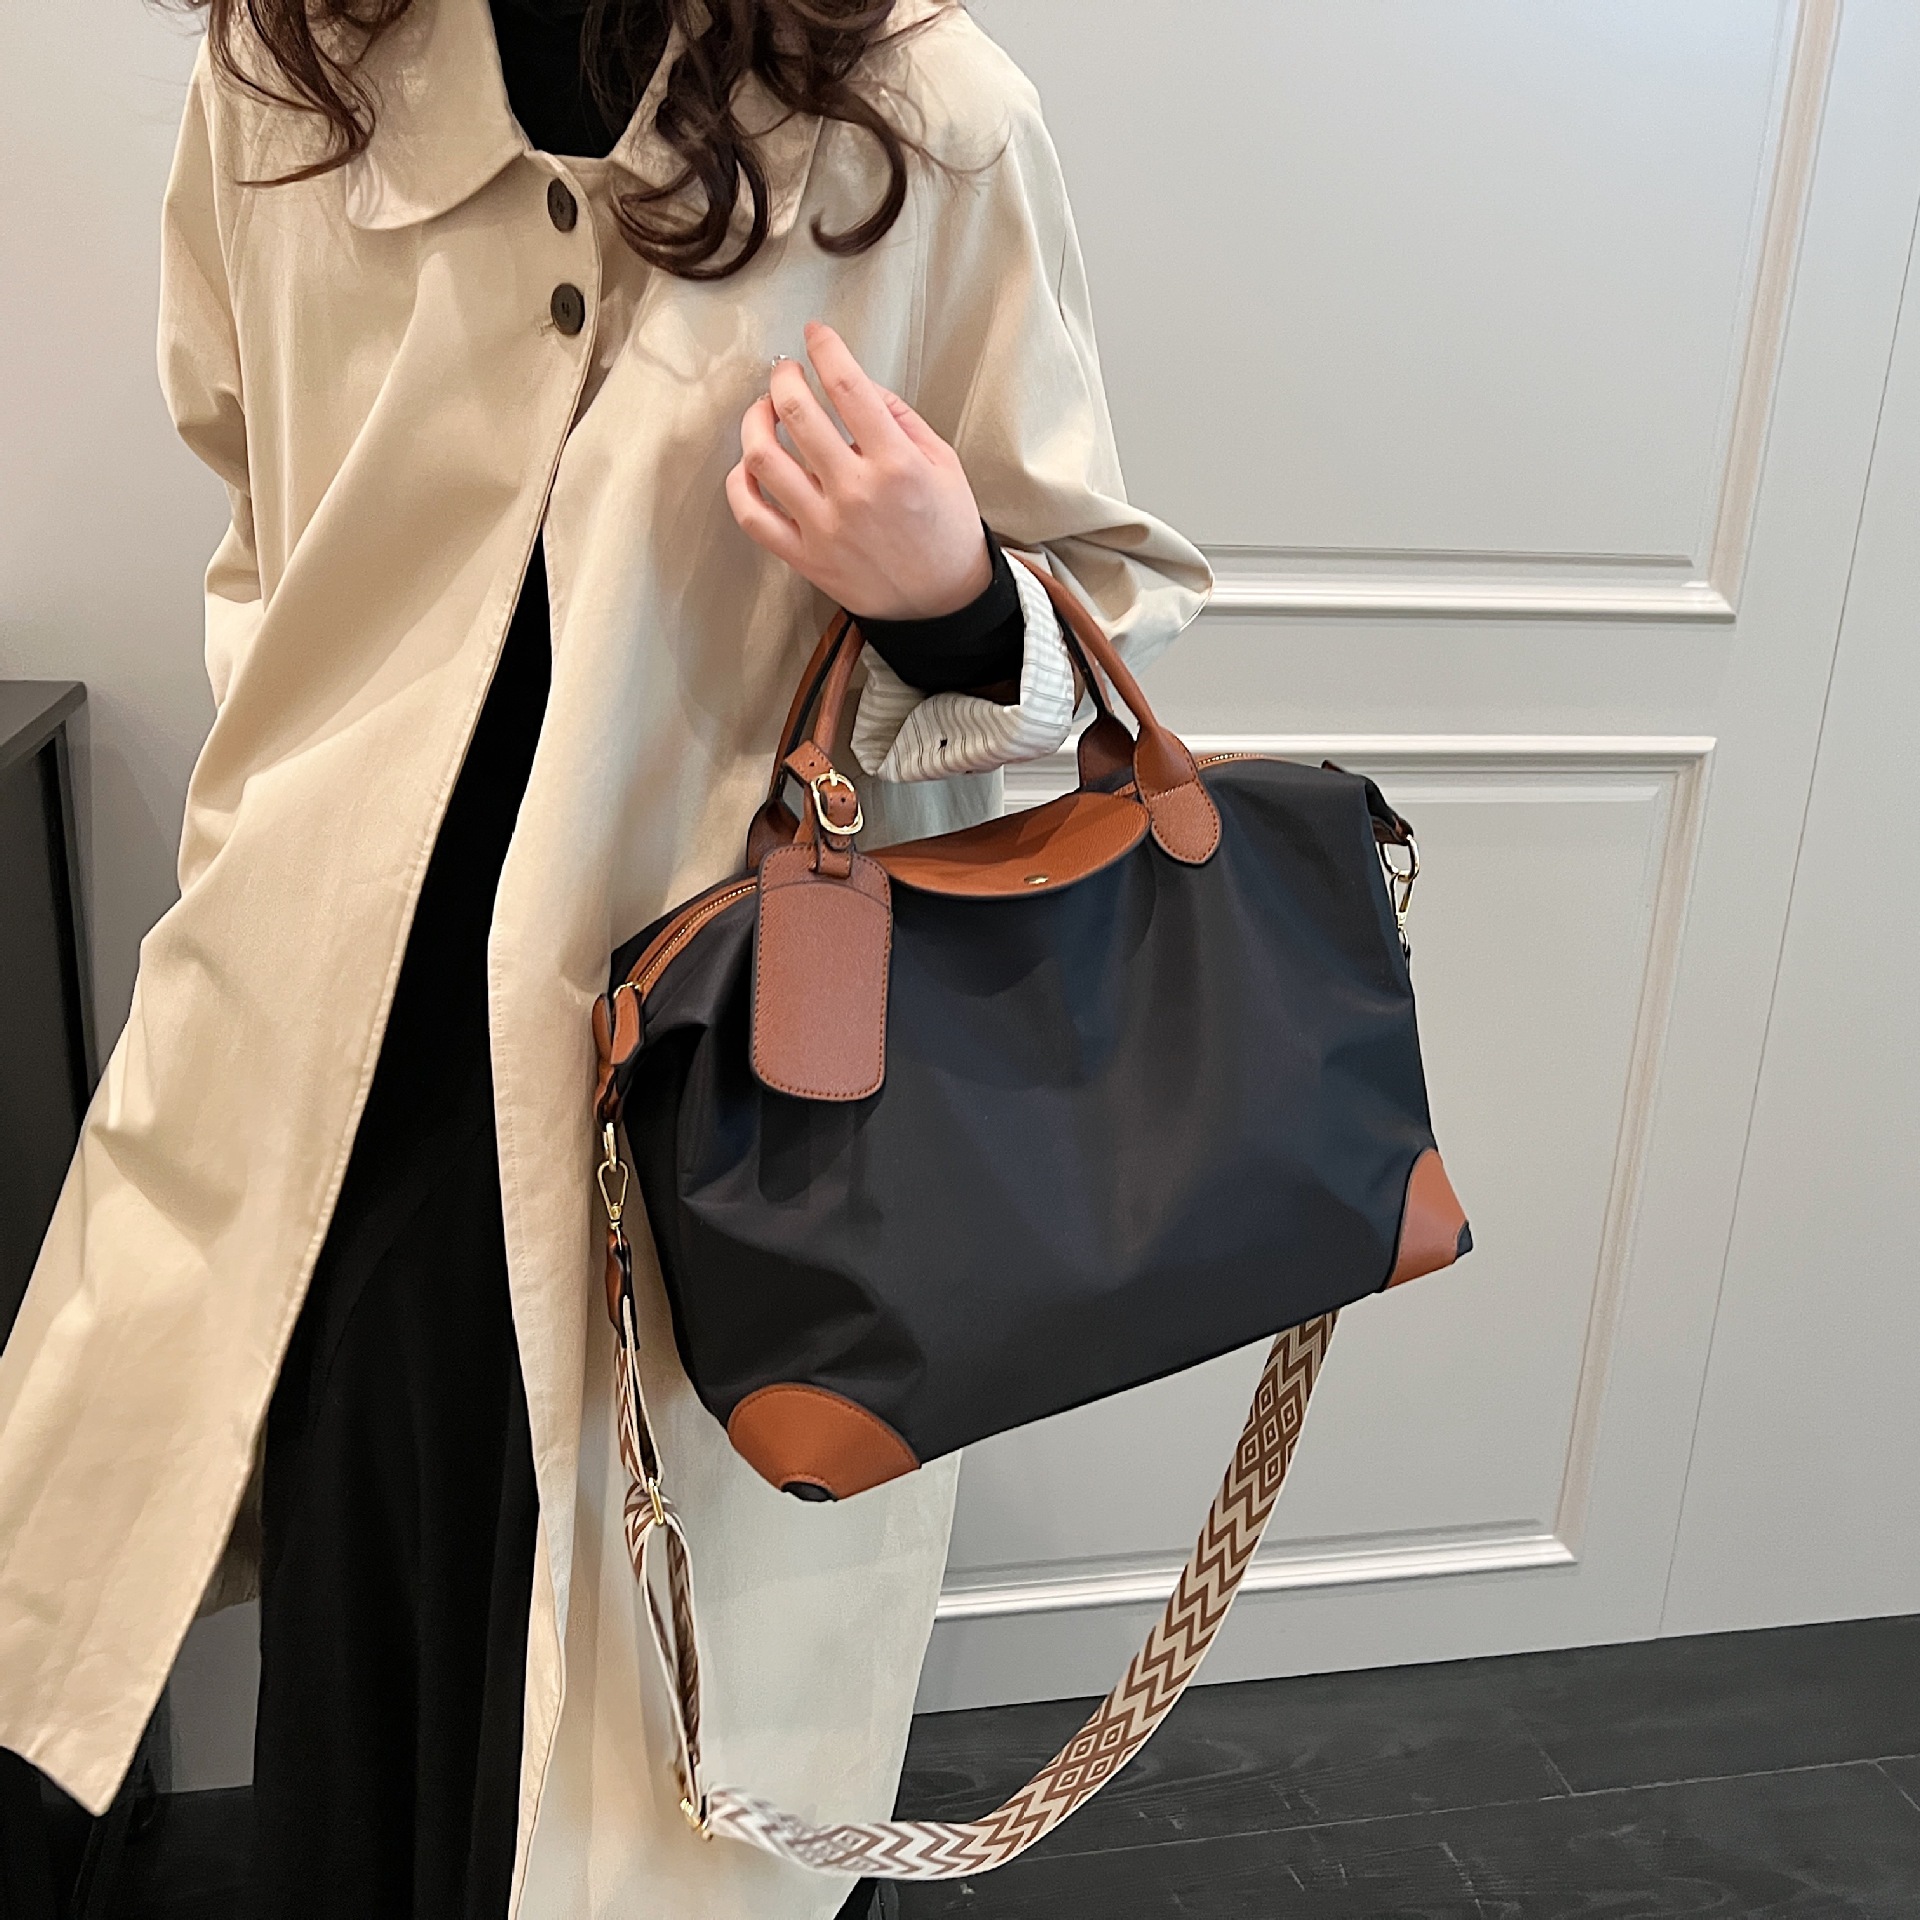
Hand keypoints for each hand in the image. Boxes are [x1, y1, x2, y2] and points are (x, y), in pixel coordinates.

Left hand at [725, 320, 992, 619]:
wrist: (942, 603)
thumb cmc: (945, 531)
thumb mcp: (943, 462)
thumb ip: (900, 418)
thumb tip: (857, 385)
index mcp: (896, 463)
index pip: (847, 386)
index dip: (825, 348)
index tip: (816, 335)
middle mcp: (855, 492)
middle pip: (796, 413)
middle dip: (783, 377)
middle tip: (786, 372)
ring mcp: (824, 527)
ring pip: (763, 458)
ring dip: (755, 421)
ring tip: (763, 412)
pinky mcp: (805, 556)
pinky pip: (752, 514)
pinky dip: (740, 482)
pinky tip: (751, 465)